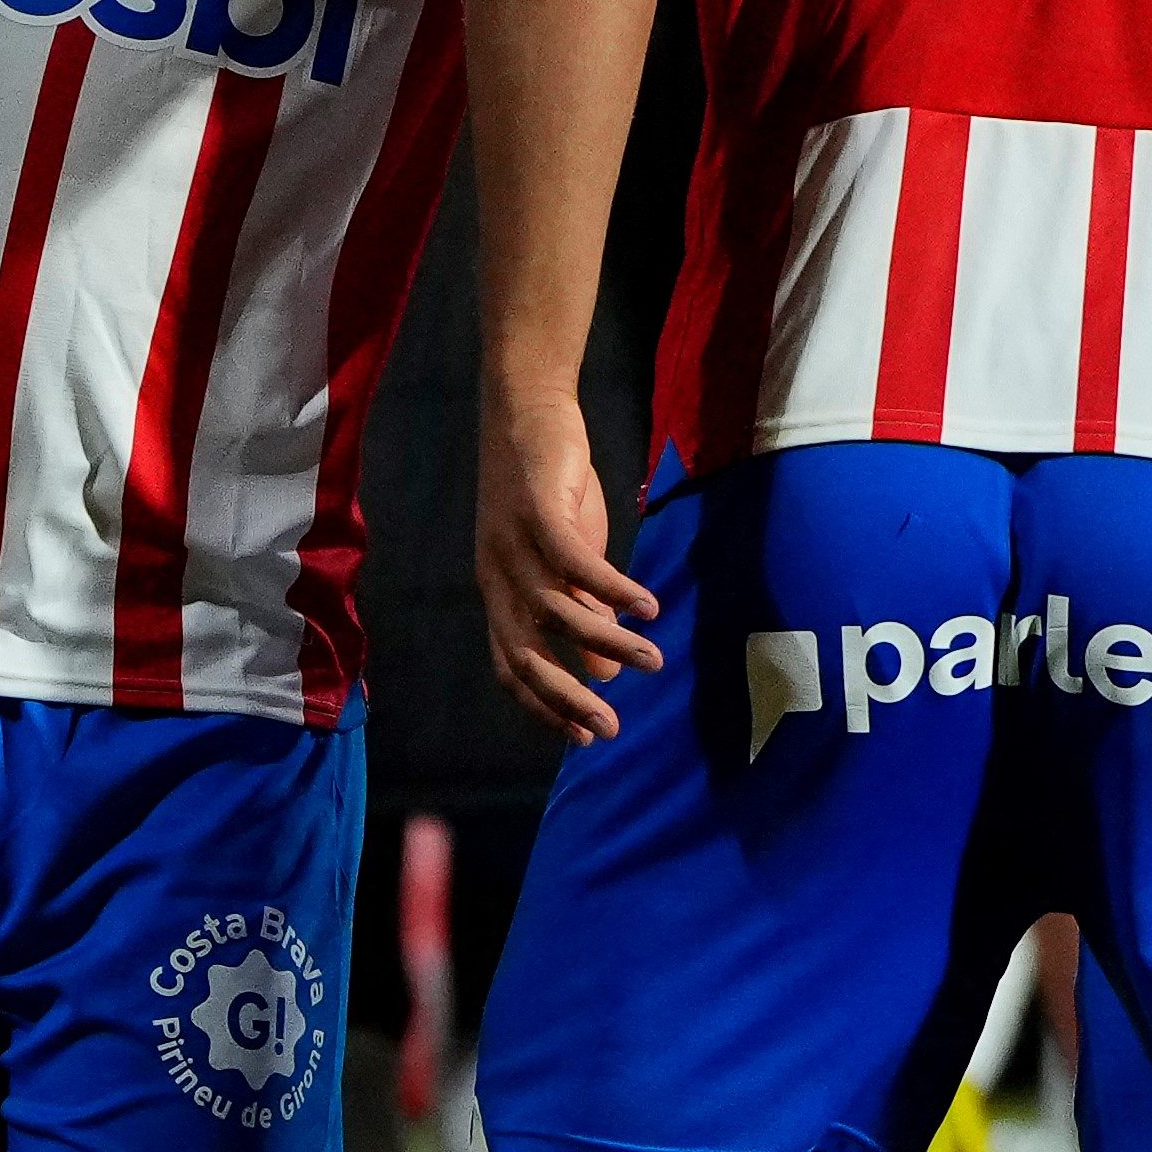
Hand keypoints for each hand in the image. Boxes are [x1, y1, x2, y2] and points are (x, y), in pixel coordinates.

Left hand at [479, 404, 660, 745]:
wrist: (527, 413)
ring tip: (653, 662)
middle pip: (525, 654)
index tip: (584, 737)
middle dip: (567, 698)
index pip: (511, 667)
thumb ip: (580, 613)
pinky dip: (613, 590)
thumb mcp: (566, 562)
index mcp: (498, 594)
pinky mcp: (539, 515)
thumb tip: (600, 671)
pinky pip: (576, 565)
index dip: (543, 707)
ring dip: (608, 644)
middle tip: (610, 728)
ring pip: (558, 614)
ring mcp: (515, 547)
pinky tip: (646, 608)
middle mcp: (498, 578)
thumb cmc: (547, 490)